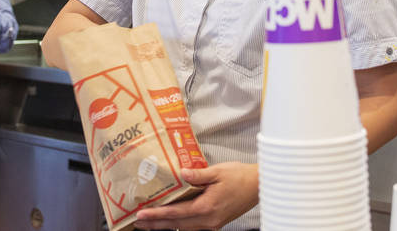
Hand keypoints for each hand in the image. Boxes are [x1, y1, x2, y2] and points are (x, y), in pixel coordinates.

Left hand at [135, 163, 257, 229]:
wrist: (259, 186)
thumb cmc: (240, 177)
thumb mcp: (218, 171)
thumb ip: (197, 174)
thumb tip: (179, 173)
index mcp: (207, 207)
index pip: (176, 213)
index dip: (156, 215)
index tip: (141, 215)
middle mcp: (208, 220)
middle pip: (176, 225)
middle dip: (156, 225)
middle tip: (137, 223)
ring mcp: (212, 224)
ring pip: (184, 228)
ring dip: (165, 226)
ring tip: (149, 224)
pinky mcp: (215, 223)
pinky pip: (192, 227)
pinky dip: (179, 225)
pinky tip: (171, 222)